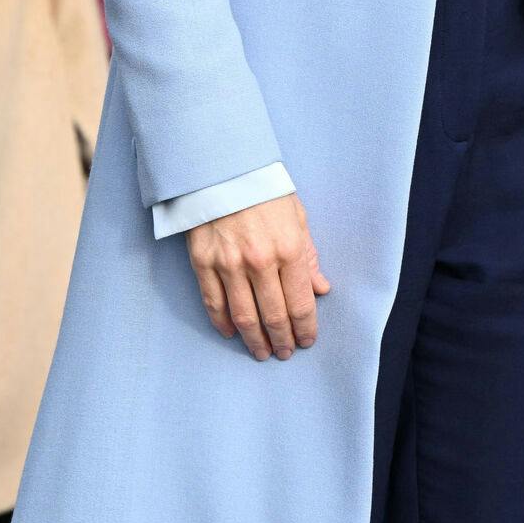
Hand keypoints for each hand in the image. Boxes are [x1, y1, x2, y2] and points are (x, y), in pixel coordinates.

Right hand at [186, 193, 329, 361]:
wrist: (223, 169)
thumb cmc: (265, 191)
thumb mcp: (297, 217)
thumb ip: (308, 256)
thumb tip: (320, 288)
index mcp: (289, 248)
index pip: (300, 302)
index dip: (305, 327)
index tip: (307, 340)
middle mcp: (260, 261)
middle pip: (273, 316)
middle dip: (282, 340)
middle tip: (285, 353)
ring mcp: (229, 264)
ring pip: (244, 317)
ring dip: (255, 340)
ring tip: (262, 352)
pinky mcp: (203, 263)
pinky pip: (214, 303)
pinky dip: (223, 324)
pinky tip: (232, 333)